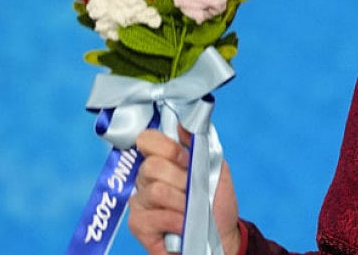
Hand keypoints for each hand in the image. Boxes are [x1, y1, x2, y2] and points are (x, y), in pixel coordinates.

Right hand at [129, 127, 241, 254]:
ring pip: (156, 192)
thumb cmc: (216, 203)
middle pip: (152, 166)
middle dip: (182, 180)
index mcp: (163, 160)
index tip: (187, 160)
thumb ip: (200, 145)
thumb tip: (185, 123)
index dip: (167, 148)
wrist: (220, 235)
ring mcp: (139, 201)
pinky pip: (153, 216)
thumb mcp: (216, 169)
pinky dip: (176, 221)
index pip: (147, 139)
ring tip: (191, 211)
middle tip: (195, 192)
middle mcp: (146, 178)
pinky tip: (182, 225)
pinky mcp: (137, 224)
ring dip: (182, 203)